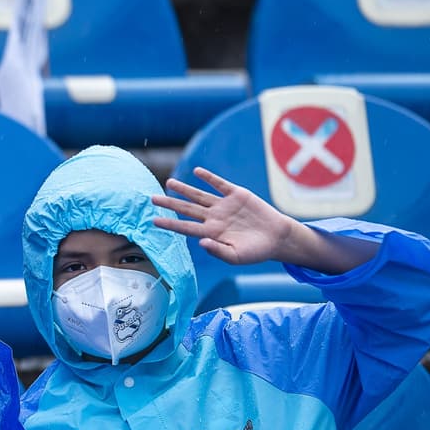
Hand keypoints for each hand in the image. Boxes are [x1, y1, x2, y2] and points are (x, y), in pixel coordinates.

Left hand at [150, 167, 297, 265]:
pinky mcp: (237, 195)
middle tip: (152, 198)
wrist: (277, 238)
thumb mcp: (237, 257)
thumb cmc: (256, 251)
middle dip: (170, 203)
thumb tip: (201, 242)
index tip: (154, 220)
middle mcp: (214, 218)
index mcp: (211, 233)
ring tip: (169, 182)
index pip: (186, 227)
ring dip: (184, 189)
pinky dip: (209, 178)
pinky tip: (197, 172)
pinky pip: (219, 184)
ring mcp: (224, 206)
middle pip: (187, 209)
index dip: (170, 223)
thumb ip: (218, 251)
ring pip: (199, 195)